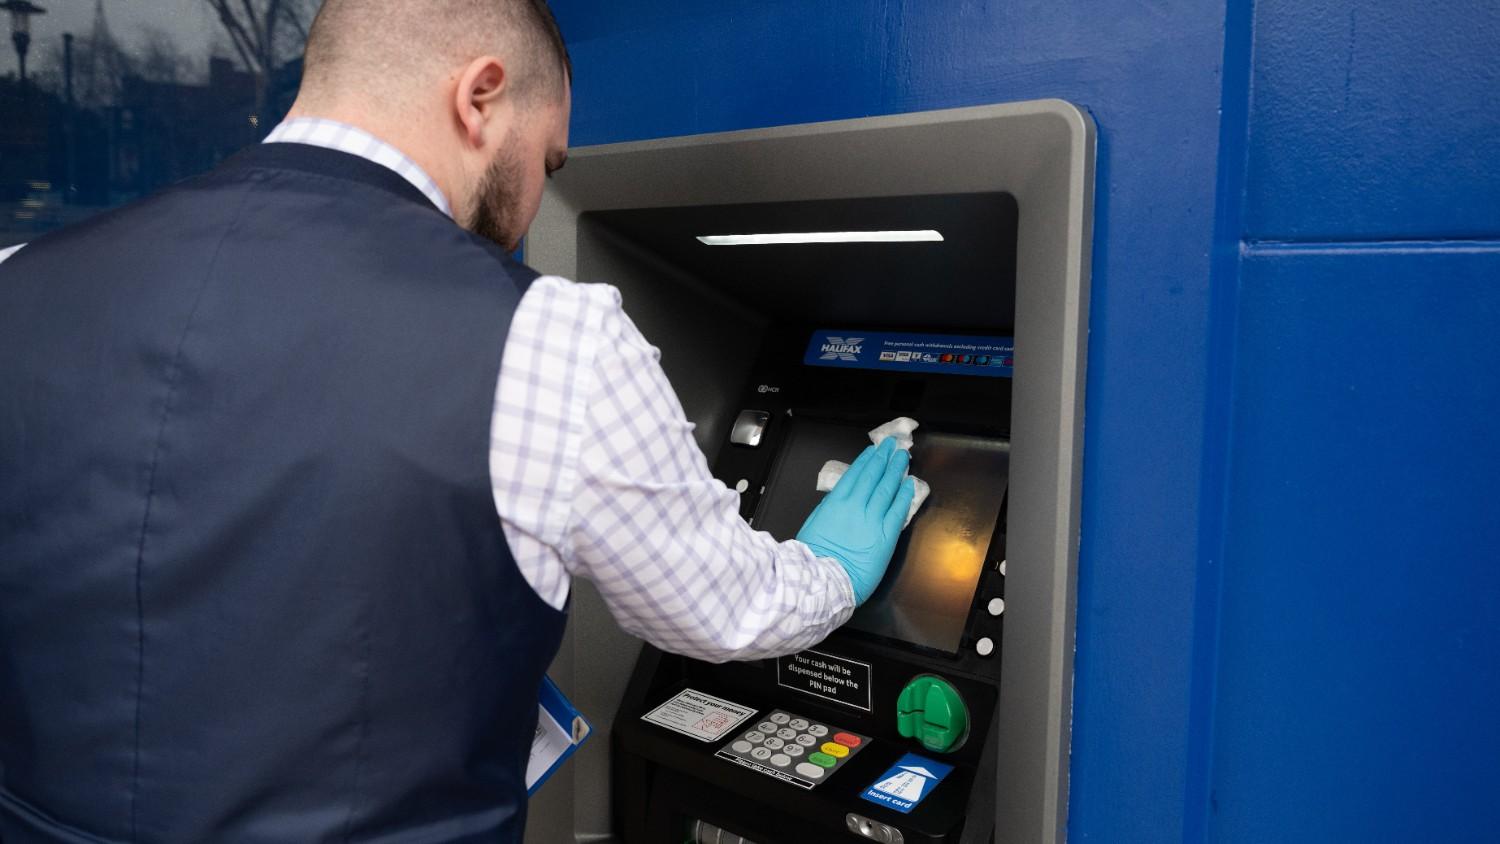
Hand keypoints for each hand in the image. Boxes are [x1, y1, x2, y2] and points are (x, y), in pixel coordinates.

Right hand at [796, 437, 917, 604]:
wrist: (825, 580)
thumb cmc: (814, 556)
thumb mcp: (814, 523)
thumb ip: (829, 508)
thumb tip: (839, 498)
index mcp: (836, 502)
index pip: (855, 474)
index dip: (867, 460)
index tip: (874, 450)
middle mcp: (856, 506)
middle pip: (874, 477)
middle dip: (884, 459)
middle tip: (893, 446)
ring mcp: (873, 520)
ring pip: (887, 489)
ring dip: (896, 471)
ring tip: (903, 459)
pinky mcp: (886, 536)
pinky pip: (898, 511)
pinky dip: (904, 496)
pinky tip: (909, 485)